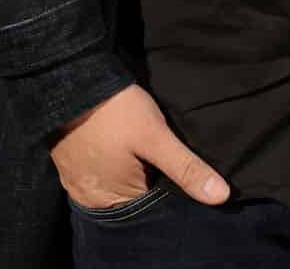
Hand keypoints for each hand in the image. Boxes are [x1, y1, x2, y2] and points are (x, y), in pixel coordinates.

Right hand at [48, 83, 231, 209]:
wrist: (71, 78)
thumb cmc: (115, 109)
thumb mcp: (156, 136)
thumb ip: (187, 168)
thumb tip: (220, 197)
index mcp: (110, 201)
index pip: (150, 210)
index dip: (166, 191)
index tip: (173, 169)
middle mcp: (91, 199)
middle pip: (132, 199)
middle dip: (149, 182)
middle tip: (158, 156)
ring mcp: (77, 182)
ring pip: (116, 185)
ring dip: (130, 173)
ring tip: (142, 150)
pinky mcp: (70, 164)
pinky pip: (99, 173)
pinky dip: (112, 164)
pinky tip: (121, 146)